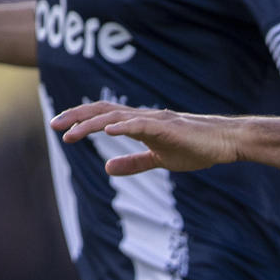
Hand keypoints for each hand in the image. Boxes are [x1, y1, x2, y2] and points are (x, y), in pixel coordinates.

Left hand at [51, 103, 239, 174]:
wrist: (225, 142)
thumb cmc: (196, 148)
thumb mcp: (159, 159)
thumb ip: (133, 163)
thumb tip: (106, 168)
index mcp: (139, 123)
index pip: (103, 116)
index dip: (80, 120)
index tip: (59, 128)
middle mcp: (143, 116)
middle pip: (102, 111)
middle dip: (76, 117)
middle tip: (54, 125)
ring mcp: (155, 120)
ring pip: (116, 117)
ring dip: (92, 124)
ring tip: (72, 133)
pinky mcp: (168, 127)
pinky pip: (141, 125)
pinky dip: (123, 127)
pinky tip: (107, 132)